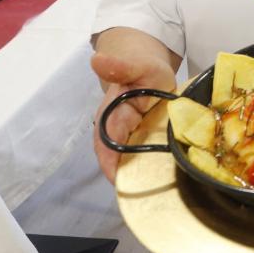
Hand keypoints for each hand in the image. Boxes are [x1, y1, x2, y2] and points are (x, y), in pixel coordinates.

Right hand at [90, 51, 176, 182]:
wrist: (147, 70)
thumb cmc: (144, 70)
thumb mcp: (138, 65)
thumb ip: (121, 66)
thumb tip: (97, 59)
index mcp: (113, 112)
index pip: (107, 139)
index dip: (110, 159)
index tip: (117, 177)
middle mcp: (113, 128)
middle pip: (112, 156)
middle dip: (121, 174)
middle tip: (139, 192)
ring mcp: (124, 138)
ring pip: (122, 161)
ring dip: (132, 175)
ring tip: (148, 192)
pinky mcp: (136, 142)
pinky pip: (135, 159)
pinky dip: (142, 170)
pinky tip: (156, 181)